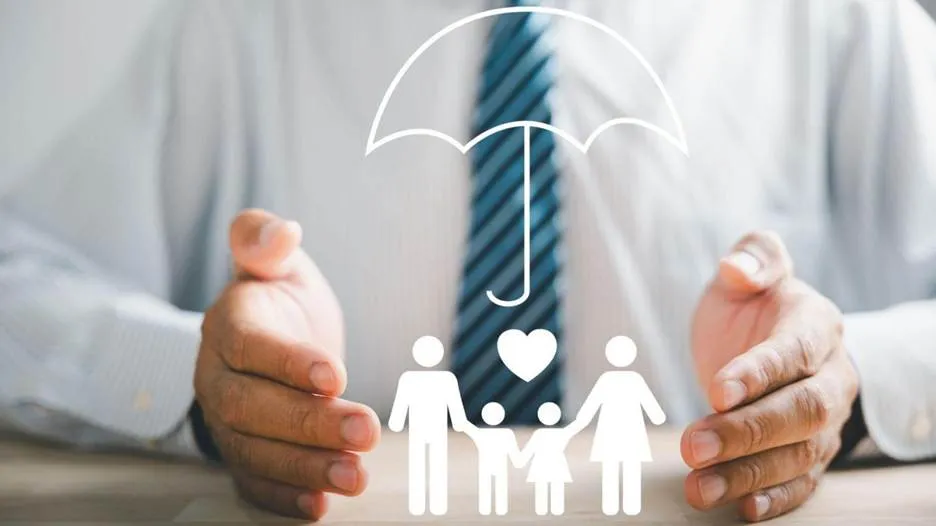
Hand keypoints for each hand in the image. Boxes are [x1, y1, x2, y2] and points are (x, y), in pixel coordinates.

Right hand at [194, 210, 380, 520]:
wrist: (267, 343)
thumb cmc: (277, 298)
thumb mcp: (277, 263)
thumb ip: (265, 240)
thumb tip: (281, 231)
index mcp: (229, 324)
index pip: (249, 344)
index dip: (288, 362)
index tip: (336, 377)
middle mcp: (218, 376)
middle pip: (251, 406)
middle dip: (308, 424)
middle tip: (366, 431)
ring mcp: (225, 421)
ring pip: (254, 451)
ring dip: (305, 467)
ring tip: (356, 474)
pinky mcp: (241, 454)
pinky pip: (253, 482)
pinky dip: (284, 497)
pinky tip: (320, 506)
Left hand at [683, 231, 858, 521]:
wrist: (776, 341)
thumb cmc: (753, 305)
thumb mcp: (748, 274)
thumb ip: (752, 258)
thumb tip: (737, 268)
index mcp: (816, 325)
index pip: (792, 352)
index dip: (759, 373)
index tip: (717, 391)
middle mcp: (831, 375)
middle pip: (802, 410)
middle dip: (747, 432)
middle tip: (693, 446)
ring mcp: (827, 419)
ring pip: (800, 453)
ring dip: (750, 473)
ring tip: (700, 487)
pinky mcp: (813, 451)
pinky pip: (805, 481)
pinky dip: (777, 497)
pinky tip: (744, 508)